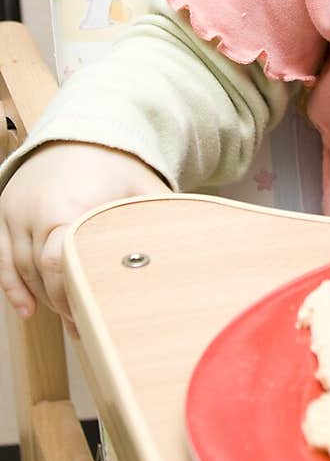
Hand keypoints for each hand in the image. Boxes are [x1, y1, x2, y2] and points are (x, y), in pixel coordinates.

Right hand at [0, 142, 168, 335]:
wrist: (80, 133)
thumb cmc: (116, 165)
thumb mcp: (142, 188)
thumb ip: (155, 219)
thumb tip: (180, 251)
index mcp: (67, 207)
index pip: (60, 263)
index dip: (74, 293)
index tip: (94, 313)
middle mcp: (35, 211)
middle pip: (42, 273)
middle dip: (63, 303)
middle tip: (88, 327)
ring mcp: (16, 213)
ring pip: (22, 270)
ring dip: (43, 299)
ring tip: (71, 323)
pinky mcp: (6, 214)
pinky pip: (3, 259)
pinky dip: (13, 287)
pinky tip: (28, 310)